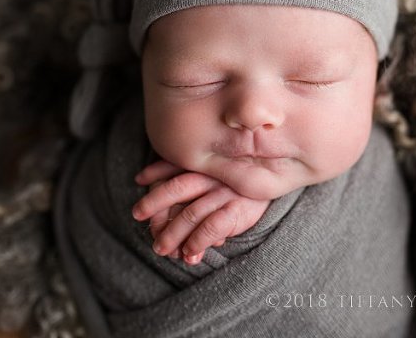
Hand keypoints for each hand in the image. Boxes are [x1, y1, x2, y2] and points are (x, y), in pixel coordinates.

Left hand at [132, 160, 270, 264]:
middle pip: (176, 188)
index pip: (174, 166)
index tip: (139, 181)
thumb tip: (141, 178)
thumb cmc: (239, 177)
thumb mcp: (215, 168)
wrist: (277, 180)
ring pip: (190, 213)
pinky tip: (190, 253)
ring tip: (161, 249)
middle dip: (154, 203)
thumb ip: (184, 171)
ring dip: (173, 234)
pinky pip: (212, 227)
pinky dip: (198, 241)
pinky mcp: (238, 210)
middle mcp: (213, 175)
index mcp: (206, 162)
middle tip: (138, 215)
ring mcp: (225, 192)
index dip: (154, 173)